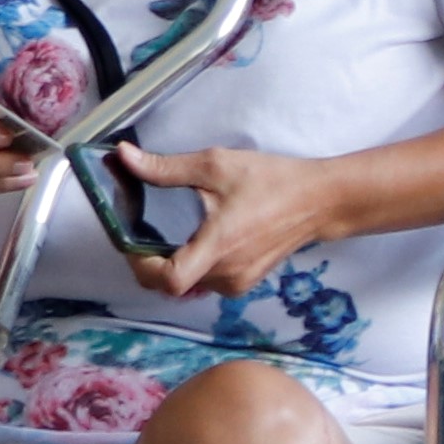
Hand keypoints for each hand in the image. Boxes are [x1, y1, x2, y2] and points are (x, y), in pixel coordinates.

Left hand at [105, 144, 331, 297]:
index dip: (141, 266)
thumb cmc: (272, 181)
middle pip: (170, 286)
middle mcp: (227, 273)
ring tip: (165, 234)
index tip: (130, 243)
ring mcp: (237, 282)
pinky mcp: (244, 283)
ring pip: (187, 286)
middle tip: (138, 235)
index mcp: (218, 246)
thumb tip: (125, 157)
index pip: (169, 280)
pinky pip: (205, 282)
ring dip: (171, 265)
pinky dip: (192, 266)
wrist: (318, 201)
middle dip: (148, 264)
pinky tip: (194, 240)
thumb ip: (166, 167)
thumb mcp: (215, 165)